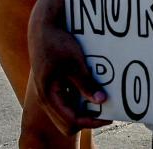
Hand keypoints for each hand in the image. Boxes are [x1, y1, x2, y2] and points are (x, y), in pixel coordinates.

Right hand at [29, 18, 108, 133]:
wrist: (43, 29)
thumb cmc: (57, 44)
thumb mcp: (74, 63)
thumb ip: (85, 84)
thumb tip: (101, 101)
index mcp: (48, 96)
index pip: (70, 121)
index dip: (91, 122)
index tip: (109, 117)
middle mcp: (46, 98)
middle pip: (67, 122)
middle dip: (87, 120)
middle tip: (106, 112)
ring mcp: (49, 92)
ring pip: (67, 112)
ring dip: (84, 110)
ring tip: (103, 102)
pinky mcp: (53, 85)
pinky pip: (67, 101)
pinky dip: (80, 100)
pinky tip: (93, 90)